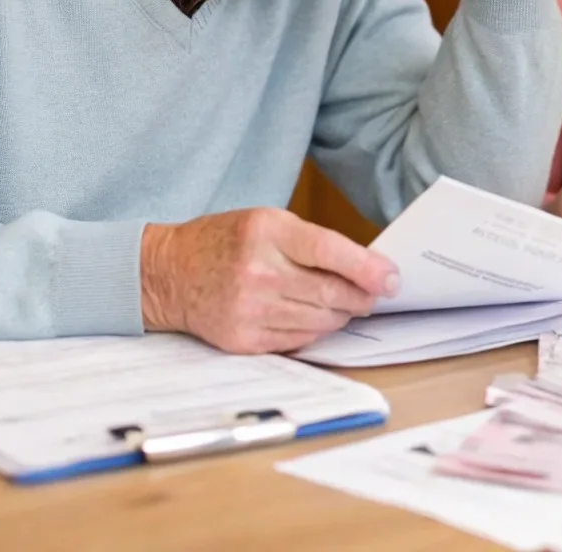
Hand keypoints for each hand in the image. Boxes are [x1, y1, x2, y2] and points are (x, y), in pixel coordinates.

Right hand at [139, 208, 399, 353]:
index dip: (367, 268)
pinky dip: (315, 330)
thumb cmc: (225, 241)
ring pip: (320, 321)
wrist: (169, 274)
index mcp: (264, 233)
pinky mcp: (244, 339)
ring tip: (342, 303)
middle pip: (330, 293)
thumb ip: (312, 242)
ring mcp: (249, 310)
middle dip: (362, 296)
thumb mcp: (266, 222)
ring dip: (341, 314)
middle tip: (375, 293)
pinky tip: (311, 316)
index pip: (328, 251)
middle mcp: (256, 272)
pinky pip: (299, 340)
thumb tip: (367, 268)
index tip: (392, 279)